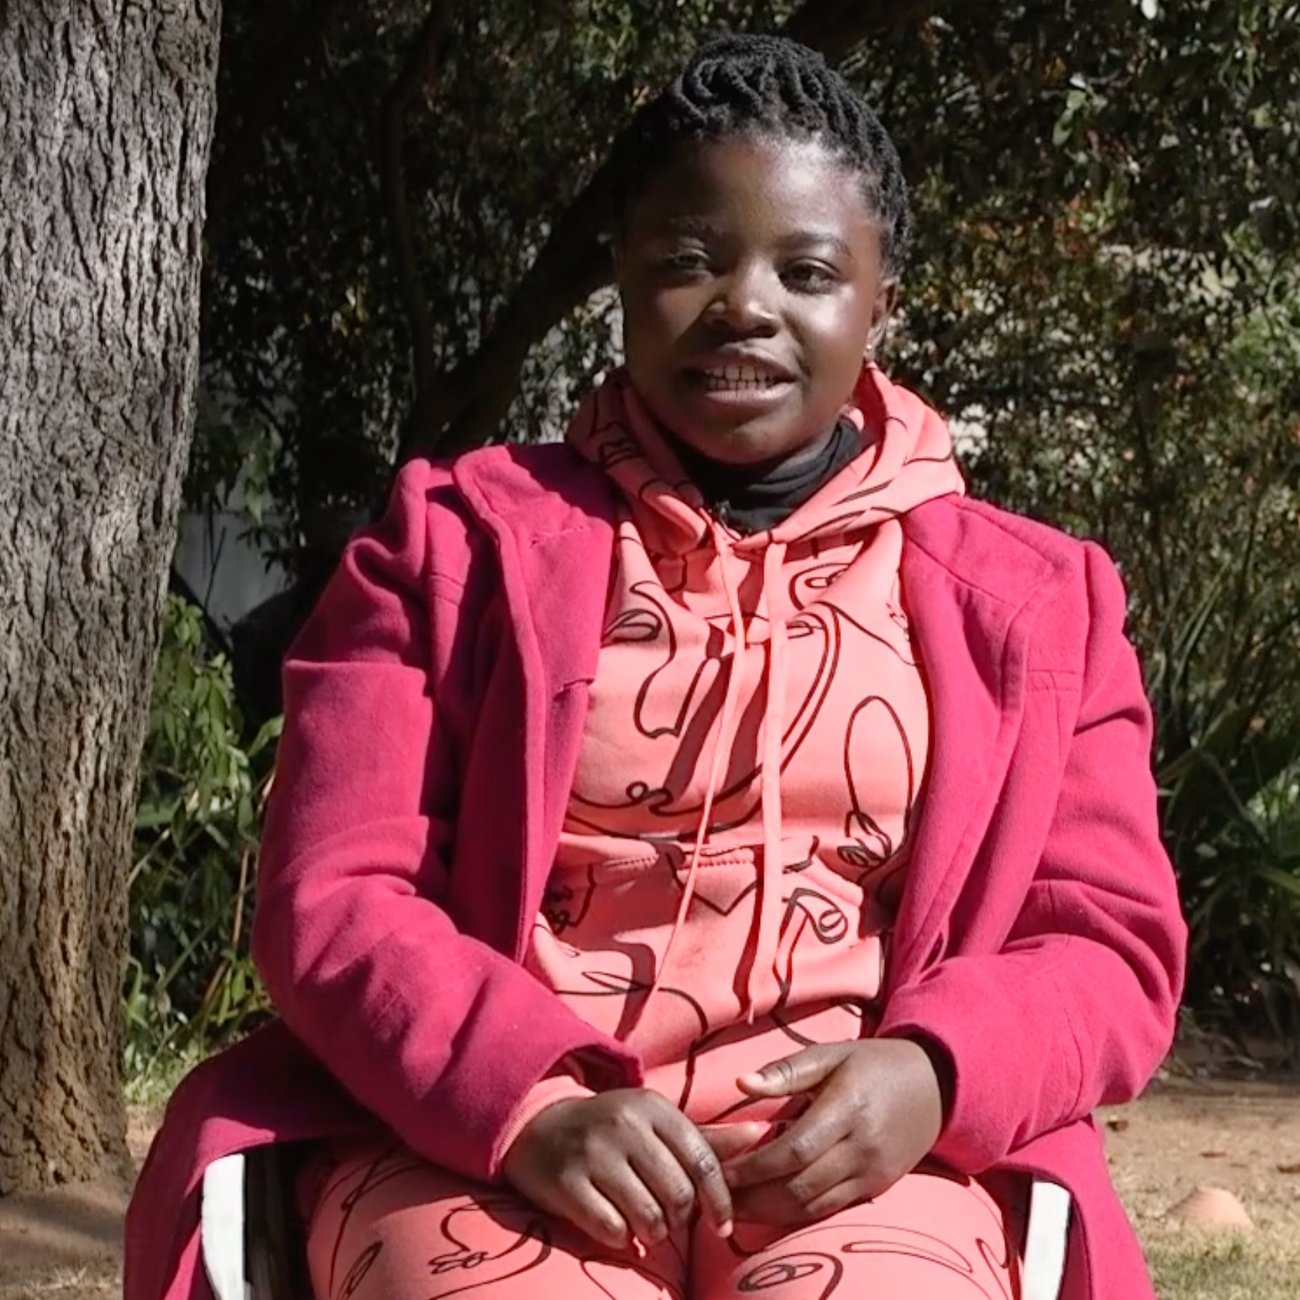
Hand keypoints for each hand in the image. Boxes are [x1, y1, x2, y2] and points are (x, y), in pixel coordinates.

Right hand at [502, 1088, 734, 1249]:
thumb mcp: (657, 1123)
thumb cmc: (612, 1128)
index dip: (719, 1200)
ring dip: (652, 1231)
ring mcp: (593, 1153)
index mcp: (653, 1107)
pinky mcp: (566, 1183)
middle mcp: (624, 1124)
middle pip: (678, 1194)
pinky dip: (620, 1236)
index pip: (703, 1161)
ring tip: (642, 1221)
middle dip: (679, 1217)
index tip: (722, 1226)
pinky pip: (612, 1230)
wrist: (540, 1125)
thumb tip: (764, 1132)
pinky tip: (614, 1222)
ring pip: (648, 1216)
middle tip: (667, 1216)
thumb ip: (708, 1136)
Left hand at [720, 1038, 946, 1224]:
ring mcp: (872, 1172)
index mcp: (847, 1107)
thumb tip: (742, 1084)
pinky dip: (795, 1213)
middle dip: (754, 1196)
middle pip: (800, 1185)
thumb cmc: (872, 1064)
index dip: (754, 1165)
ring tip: (733, 1207)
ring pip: (813, 1205)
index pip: (794, 1149)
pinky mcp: (877, 1188)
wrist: (935, 1086)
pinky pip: (830, 1209)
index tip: (719, 1167)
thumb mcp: (831, 1054)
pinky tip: (768, 1209)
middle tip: (716, 1195)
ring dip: (769, 1212)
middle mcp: (862, 1147)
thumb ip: (787, 1070)